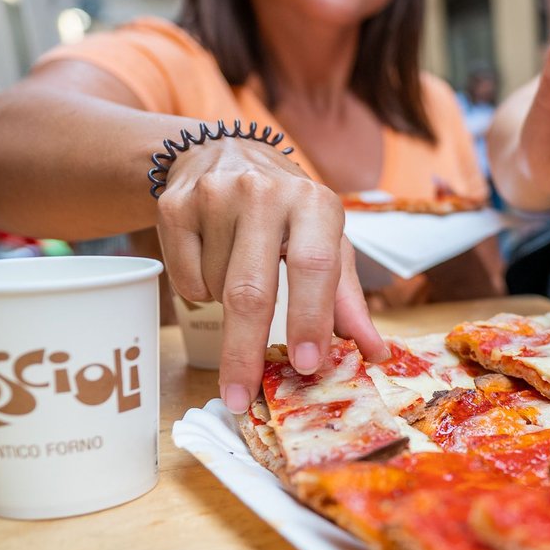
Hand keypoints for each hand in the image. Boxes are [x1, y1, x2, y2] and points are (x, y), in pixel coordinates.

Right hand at [156, 138, 387, 412]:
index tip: (307, 365)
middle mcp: (264, 193)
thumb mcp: (328, 242)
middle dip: (245, 352)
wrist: (223, 151)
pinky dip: (200, 293)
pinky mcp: (174, 206)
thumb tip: (375, 354)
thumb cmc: (289, 212)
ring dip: (228, 311)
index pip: (315, 268)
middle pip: (251, 290)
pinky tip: (213, 264)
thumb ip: (348, 300)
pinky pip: (185, 281)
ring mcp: (214, 196)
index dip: (310, 320)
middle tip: (241, 398)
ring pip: (216, 289)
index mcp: (314, 202)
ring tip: (242, 281)